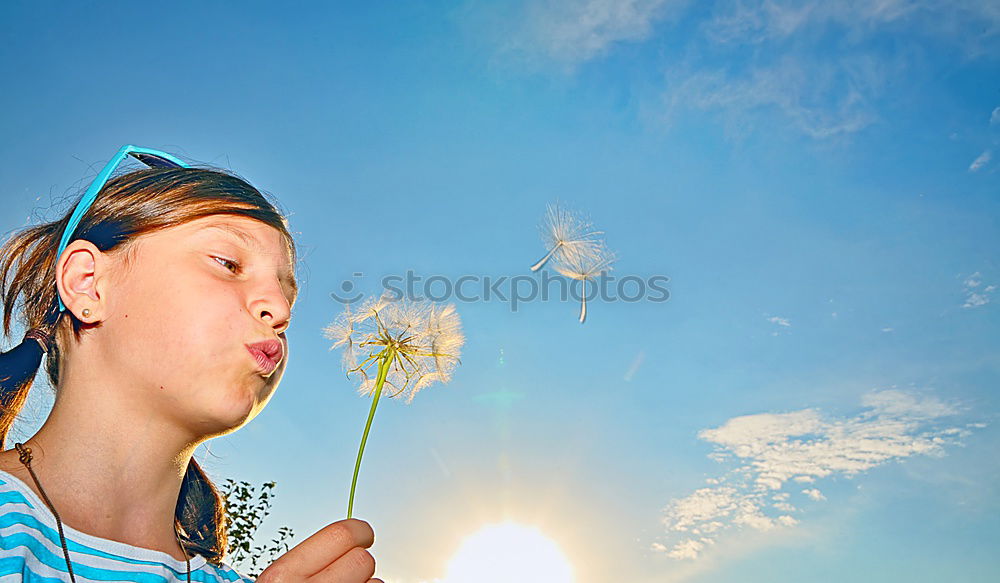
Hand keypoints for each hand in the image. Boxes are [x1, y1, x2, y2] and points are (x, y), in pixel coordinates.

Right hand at [255, 518, 381, 582]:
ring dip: (365, 582)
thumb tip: (347, 539)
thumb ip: (303, 562)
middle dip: (360, 562)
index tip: (363, 535)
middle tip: (350, 568)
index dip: (359, 532)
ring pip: (375, 581)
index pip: (341, 534)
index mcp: (282, 574)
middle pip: (363, 559)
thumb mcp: (277, 580)